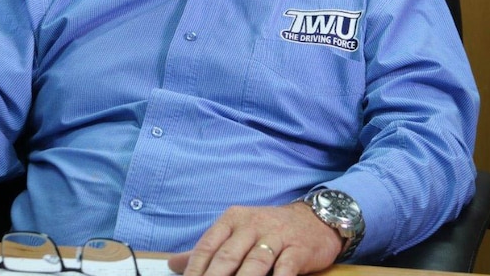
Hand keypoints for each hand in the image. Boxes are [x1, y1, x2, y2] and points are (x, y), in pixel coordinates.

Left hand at [167, 202, 341, 275]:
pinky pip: (285, 268)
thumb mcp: (237, 232)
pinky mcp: (298, 249)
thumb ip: (209, 249)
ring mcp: (276, 236)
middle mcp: (252, 225)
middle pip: (227, 256)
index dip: (194, 271)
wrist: (315, 219)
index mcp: (233, 219)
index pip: (207, 247)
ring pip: (254, 263)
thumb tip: (174, 264)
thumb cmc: (270, 229)